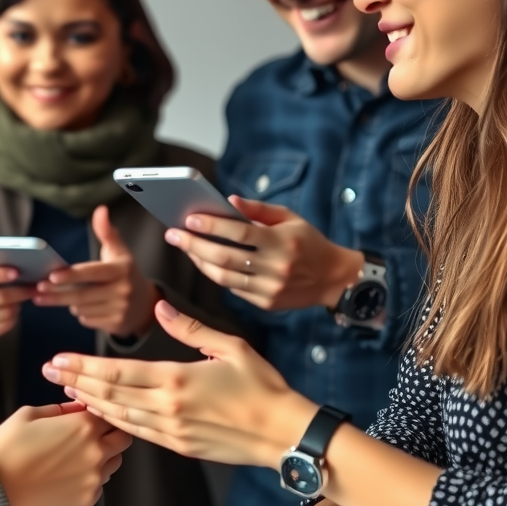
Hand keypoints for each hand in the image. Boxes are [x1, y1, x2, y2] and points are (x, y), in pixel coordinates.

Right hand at [0, 265, 32, 370]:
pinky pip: (7, 324)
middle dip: (22, 291)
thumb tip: (15, 265)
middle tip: (36, 286)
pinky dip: (14, 316)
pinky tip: (13, 310)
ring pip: (7, 311)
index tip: (17, 272)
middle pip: (0, 297)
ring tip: (22, 297)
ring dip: (19, 304)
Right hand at [0, 401, 131, 505]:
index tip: (89, 412)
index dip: (98, 410)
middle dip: (111, 432)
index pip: (109, 412)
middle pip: (123, 437)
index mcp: (82, 426)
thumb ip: (59, 409)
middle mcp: (95, 453)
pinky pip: (100, 486)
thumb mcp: (28, 414)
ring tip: (76, 456)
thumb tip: (76, 407)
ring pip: (115, 463)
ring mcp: (93, 480)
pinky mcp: (86, 502)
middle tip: (92, 433)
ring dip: (104, 456)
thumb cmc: (6, 451)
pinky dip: (90, 479)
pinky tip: (68, 476)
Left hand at [34, 205, 157, 337]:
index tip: (51, 276)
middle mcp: (122, 290)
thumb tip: (101, 209)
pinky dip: (80, 314)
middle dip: (57, 294)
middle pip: (82, 295)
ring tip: (64, 296)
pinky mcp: (116, 325)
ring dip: (69, 303)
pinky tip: (81, 307)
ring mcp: (120, 309)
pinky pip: (86, 320)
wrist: (145, 303)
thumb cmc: (124, 272)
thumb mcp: (118, 251)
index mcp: (121, 269)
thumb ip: (106, 231)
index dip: (71, 275)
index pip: (91, 272)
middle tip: (38, 290)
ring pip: (82, 308)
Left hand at [41, 300, 316, 466]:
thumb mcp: (230, 346)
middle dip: (75, 382)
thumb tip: (158, 309)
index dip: (83, 366)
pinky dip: (113, 421)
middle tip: (47, 372)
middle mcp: (167, 408)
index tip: (58, 359)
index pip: (116, 372)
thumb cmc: (264, 387)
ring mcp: (172, 432)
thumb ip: (189, 328)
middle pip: (109, 394)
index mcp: (176, 379)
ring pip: (118, 417)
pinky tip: (101, 412)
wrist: (286, 435)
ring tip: (65, 391)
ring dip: (89, 402)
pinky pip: (137, 433)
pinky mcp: (180, 447)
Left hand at [165, 196, 363, 310]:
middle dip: (194, 245)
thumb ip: (259, 209)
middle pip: (225, 257)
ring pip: (224, 277)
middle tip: (172, 233)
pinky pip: (233, 289)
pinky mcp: (266, 304)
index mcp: (282, 242)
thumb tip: (228, 201)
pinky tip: (202, 261)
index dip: (212, 226)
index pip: (240, 233)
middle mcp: (276, 268)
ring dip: (198, 262)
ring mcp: (270, 289)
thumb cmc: (308, 242)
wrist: (334, 279)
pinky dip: (214, 275)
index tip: (189, 218)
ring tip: (183, 246)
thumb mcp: (290, 218)